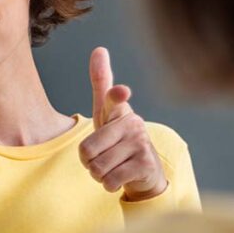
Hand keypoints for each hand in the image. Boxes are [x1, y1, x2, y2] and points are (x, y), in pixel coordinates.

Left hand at [78, 47, 167, 200]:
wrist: (145, 171)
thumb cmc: (120, 138)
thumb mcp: (107, 113)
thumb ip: (102, 83)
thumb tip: (100, 48)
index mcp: (120, 110)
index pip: (113, 100)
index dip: (116, 95)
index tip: (121, 90)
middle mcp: (133, 123)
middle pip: (87, 149)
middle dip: (88, 161)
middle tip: (102, 157)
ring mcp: (141, 143)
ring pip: (97, 167)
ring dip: (98, 174)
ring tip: (112, 167)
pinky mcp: (146, 164)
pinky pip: (110, 180)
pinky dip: (109, 184)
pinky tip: (121, 177)